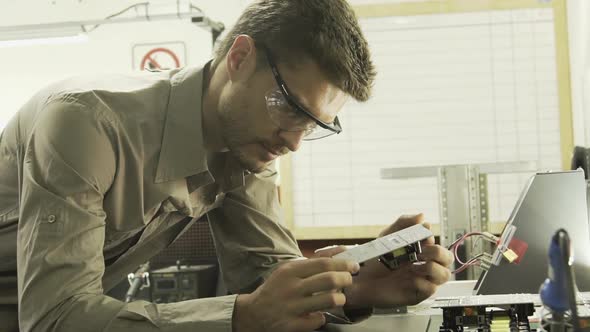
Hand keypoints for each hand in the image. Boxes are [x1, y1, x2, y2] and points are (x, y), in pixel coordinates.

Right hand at [233, 258, 359, 331]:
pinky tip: (319, 314)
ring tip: (338, 298)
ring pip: (329, 301)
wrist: (252, 314)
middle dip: (345, 279)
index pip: (323, 263)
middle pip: (329, 280)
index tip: (353, 265)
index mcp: (290, 271)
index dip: (343, 264)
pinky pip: (318, 320)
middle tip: (349, 280)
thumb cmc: (276, 290)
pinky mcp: (292, 325)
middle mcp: (291, 288)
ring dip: (339, 299)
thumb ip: (312, 263)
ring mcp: (291, 307)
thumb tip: (342, 251)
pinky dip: (323, 317)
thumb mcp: (289, 271)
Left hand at [345, 214, 453, 307]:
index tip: (418, 238)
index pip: (438, 243)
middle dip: (438, 252)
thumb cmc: (376, 257)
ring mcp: (423, 280)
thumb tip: (422, 216)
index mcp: (421, 251)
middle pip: (448, 259)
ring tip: (414, 266)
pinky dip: (422, 282)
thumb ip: (404, 223)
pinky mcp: (417, 294)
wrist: (362, 276)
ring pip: (445, 275)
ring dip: (432, 268)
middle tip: (421, 252)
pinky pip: (431, 289)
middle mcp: (425, 265)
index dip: (430, 239)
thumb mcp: (388, 236)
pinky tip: (408, 279)